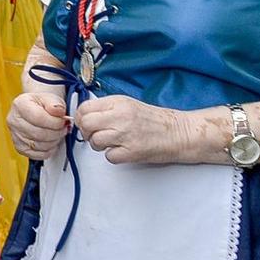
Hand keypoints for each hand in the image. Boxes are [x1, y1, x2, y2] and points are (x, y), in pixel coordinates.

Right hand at [9, 91, 69, 159]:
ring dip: (54, 142)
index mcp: (20, 105)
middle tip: (63, 128)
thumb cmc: (43, 104)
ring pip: (39, 145)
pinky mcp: (20, 148)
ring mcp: (15, 135)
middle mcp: (13, 120)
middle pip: (38, 134)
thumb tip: (59, 113)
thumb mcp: (51, 98)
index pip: (38, 118)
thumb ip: (56, 105)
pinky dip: (48, 150)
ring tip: (57, 134)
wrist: (36, 109)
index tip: (63, 121)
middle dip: (56, 133)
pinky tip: (51, 142)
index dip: (55, 122)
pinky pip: (37, 155)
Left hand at [73, 95, 203, 164]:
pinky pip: (109, 157)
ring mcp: (126, 134)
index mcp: (118, 103)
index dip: (80, 117)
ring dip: (99, 145)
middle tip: (95, 135)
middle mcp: (120, 116)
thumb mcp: (128, 105)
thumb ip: (106, 108)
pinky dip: (113, 156)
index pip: (84, 108)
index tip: (85, 123)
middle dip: (86, 132)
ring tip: (112, 143)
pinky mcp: (131, 152)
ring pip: (94, 141)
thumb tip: (83, 115)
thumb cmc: (154, 120)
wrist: (179, 133)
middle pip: (85, 124)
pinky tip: (123, 150)